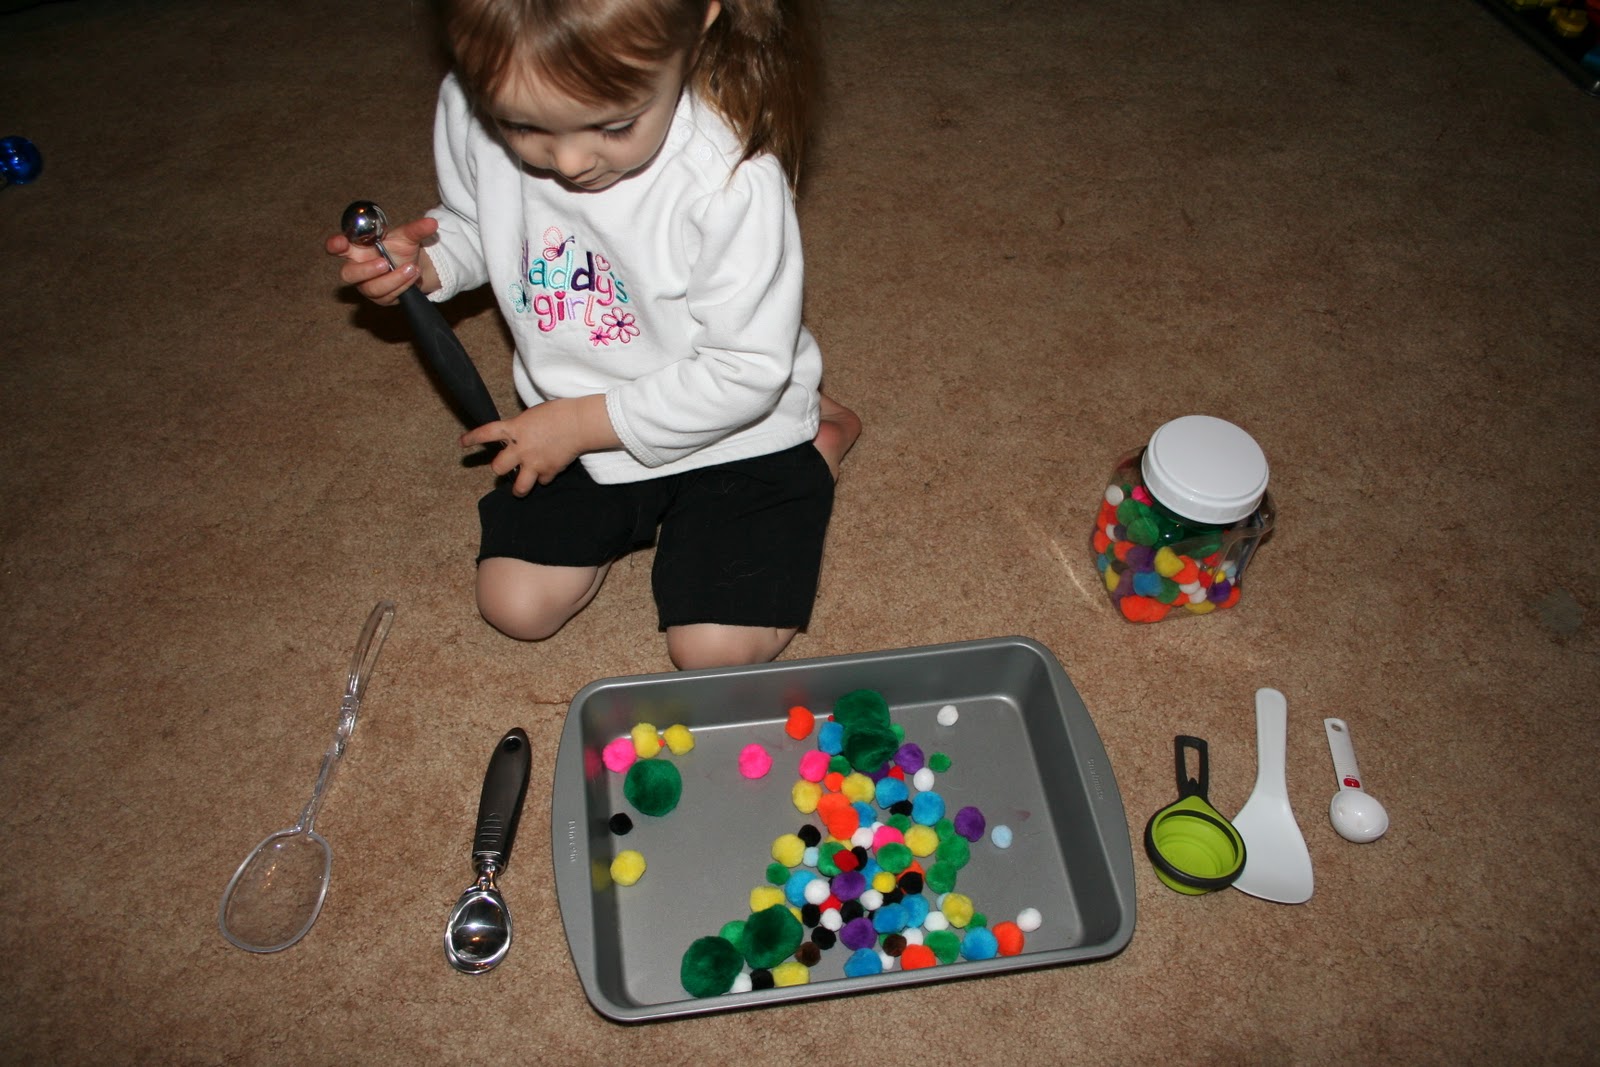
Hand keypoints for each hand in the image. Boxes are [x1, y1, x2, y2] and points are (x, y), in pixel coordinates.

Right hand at [324, 215, 439, 305]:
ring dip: (393, 279)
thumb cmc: (401, 249)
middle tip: (384, 263)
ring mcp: (367, 285)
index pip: (336, 247)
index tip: (340, 242)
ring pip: (372, 289)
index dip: (334, 245)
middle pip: (348, 274)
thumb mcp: (407, 236)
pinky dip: (402, 285)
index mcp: (355, 249)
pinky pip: (388, 296)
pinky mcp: (381, 298)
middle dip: (366, 270)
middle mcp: (357, 268)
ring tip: (411, 268)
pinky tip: (413, 276)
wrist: (414, 266)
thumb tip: (432, 223)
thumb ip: (416, 229)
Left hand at [461, 396, 620, 496]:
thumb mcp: (532, 416)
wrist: (579, 423)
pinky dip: (545, 477)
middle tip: (503, 468)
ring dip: (519, 488)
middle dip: (499, 469)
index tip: (462, 443)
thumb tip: (517, 437)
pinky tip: (549, 470)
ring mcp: (534, 462)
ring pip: (519, 486)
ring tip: (520, 489)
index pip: (487, 433)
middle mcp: (521, 448)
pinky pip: (542, 481)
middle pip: (498, 467)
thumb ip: (520, 428)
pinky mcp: (549, 471)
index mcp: (515, 429)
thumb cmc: (558, 413)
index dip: (472, 439)